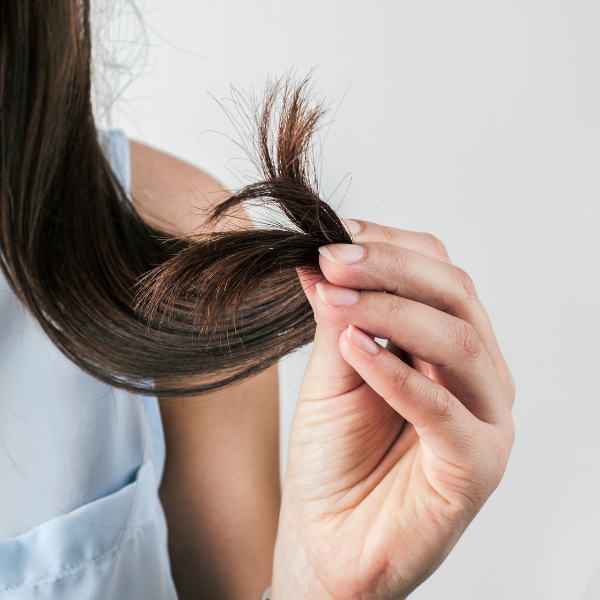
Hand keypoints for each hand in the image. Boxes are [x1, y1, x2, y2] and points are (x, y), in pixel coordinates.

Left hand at [271, 220, 514, 598]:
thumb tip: (318, 259)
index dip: (389, 246)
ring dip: (391, 312)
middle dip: (390, 269)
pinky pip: (446, 409)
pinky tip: (356, 351)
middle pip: (454, 295)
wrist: (327, 538)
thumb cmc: (333, 456)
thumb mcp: (330, 372)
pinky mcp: (478, 465)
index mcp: (447, 344)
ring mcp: (485, 418)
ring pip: (459, 341)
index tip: (335, 236)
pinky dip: (399, 374)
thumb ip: (335, 318)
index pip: (438, 271)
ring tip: (335, 300)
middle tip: (334, 260)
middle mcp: (477, 373)